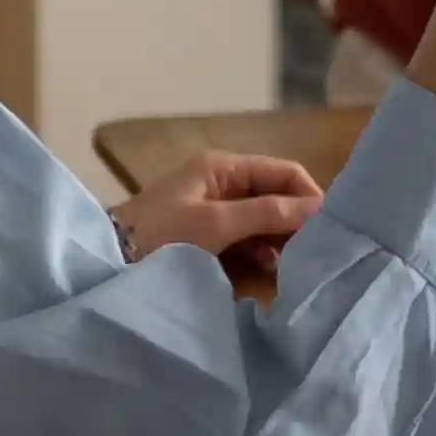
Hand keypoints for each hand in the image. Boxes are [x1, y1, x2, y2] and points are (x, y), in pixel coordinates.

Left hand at [112, 149, 322, 294]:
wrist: (107, 262)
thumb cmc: (160, 236)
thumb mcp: (216, 223)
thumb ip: (268, 214)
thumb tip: (320, 209)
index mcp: (224, 166)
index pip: (285, 172)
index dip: (310, 197)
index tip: (329, 230)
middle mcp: (223, 182)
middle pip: (277, 196)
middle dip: (296, 222)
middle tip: (313, 253)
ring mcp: (215, 209)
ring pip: (264, 220)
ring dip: (279, 240)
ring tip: (290, 266)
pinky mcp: (208, 235)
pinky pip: (247, 238)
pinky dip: (260, 252)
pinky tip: (267, 269)